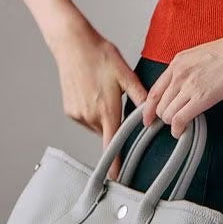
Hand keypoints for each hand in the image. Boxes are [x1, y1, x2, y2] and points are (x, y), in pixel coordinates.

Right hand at [49, 17, 148, 179]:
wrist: (73, 44)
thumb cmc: (100, 55)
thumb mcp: (125, 73)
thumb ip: (140, 95)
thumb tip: (153, 110)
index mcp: (107, 110)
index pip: (112, 144)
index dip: (115, 163)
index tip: (117, 178)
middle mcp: (90, 116)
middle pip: (107, 132)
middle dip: (114, 124)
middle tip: (118, 102)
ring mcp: (78, 114)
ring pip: (96, 125)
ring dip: (103, 116)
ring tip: (104, 91)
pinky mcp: (69, 109)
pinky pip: (85, 118)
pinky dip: (91, 110)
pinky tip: (93, 90)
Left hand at [140, 29, 222, 138]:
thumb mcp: (199, 54)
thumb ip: (186, 69)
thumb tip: (183, 85)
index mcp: (178, 62)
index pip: (154, 90)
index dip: (148, 108)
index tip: (148, 117)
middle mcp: (179, 73)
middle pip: (159, 105)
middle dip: (164, 116)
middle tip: (174, 120)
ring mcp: (189, 85)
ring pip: (167, 114)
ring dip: (173, 123)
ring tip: (182, 125)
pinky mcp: (201, 97)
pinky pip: (179, 119)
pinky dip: (178, 130)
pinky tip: (183, 131)